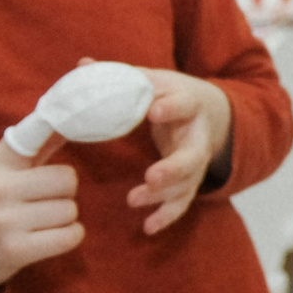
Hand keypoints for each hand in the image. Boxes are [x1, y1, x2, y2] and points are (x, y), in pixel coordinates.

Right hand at [0, 132, 82, 292]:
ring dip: (65, 219)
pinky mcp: (14, 250)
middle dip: (64, 193)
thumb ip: (39, 145)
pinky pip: (70, 236)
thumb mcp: (5, 170)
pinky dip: (69, 237)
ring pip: (70, 211)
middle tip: (43, 201)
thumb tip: (73, 120)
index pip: (35, 131)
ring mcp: (4, 221)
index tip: (74, 114)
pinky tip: (49, 238)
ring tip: (40, 222)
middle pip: (67, 180)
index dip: (57, 123)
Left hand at [113, 62, 233, 232]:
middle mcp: (196, 137)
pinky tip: (148, 227)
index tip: (153, 110)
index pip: (184, 104)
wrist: (210, 113)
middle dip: (174, 168)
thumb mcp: (153, 81)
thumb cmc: (171, 95)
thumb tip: (82, 66)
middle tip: (152, 176)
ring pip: (186, 184)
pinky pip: (181, 203)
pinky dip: (166, 216)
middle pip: (192, 156)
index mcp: (188, 104)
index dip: (171, 108)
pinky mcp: (189, 182)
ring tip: (134, 200)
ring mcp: (195, 163)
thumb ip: (121, 77)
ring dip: (162, 195)